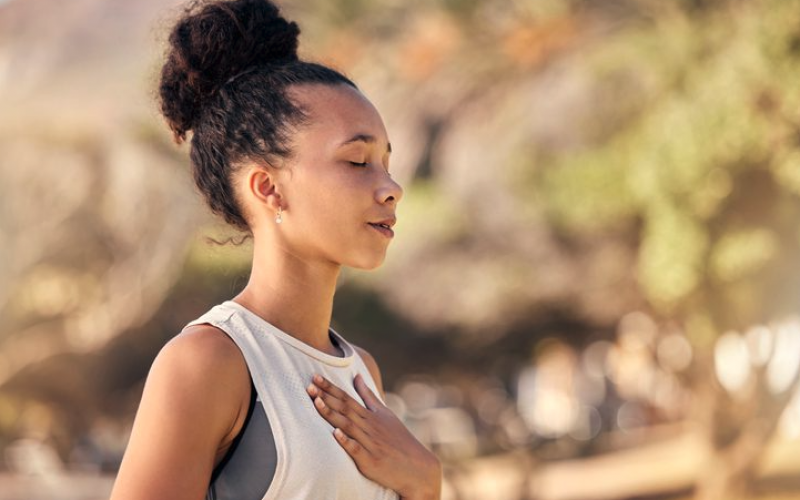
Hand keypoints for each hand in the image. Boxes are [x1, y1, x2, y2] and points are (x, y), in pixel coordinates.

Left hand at [306, 373, 441, 499]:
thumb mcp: (385, 414)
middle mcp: (369, 426)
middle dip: (326, 396)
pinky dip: (346, 441)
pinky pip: (357, 449)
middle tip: (309, 384)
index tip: (315, 377)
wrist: (416, 466)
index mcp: (370, 415)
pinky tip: (335, 433)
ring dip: (331, 414)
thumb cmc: (398, 439)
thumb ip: (368, 396)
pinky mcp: (371, 461)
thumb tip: (357, 376)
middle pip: (344, 408)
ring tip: (316, 402)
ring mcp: (370, 443)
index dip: (330, 388)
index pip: (347, 398)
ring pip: (347, 426)